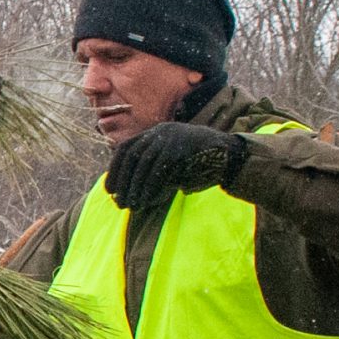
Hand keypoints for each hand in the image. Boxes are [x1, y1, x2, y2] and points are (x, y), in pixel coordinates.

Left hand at [105, 122, 248, 215]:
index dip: (115, 169)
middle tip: (119, 202)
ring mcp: (172, 138)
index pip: (125, 148)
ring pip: (144, 164)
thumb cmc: (197, 164)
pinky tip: (147, 201)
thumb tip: (121, 194)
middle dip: (123, 181)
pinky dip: (151, 188)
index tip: (109, 189)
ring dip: (136, 188)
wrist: (229, 156)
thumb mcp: (170, 165)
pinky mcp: (182, 148)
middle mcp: (161, 132)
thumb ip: (149, 173)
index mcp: (156, 133)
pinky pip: (160, 170)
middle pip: (132, 156)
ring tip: (133, 206)